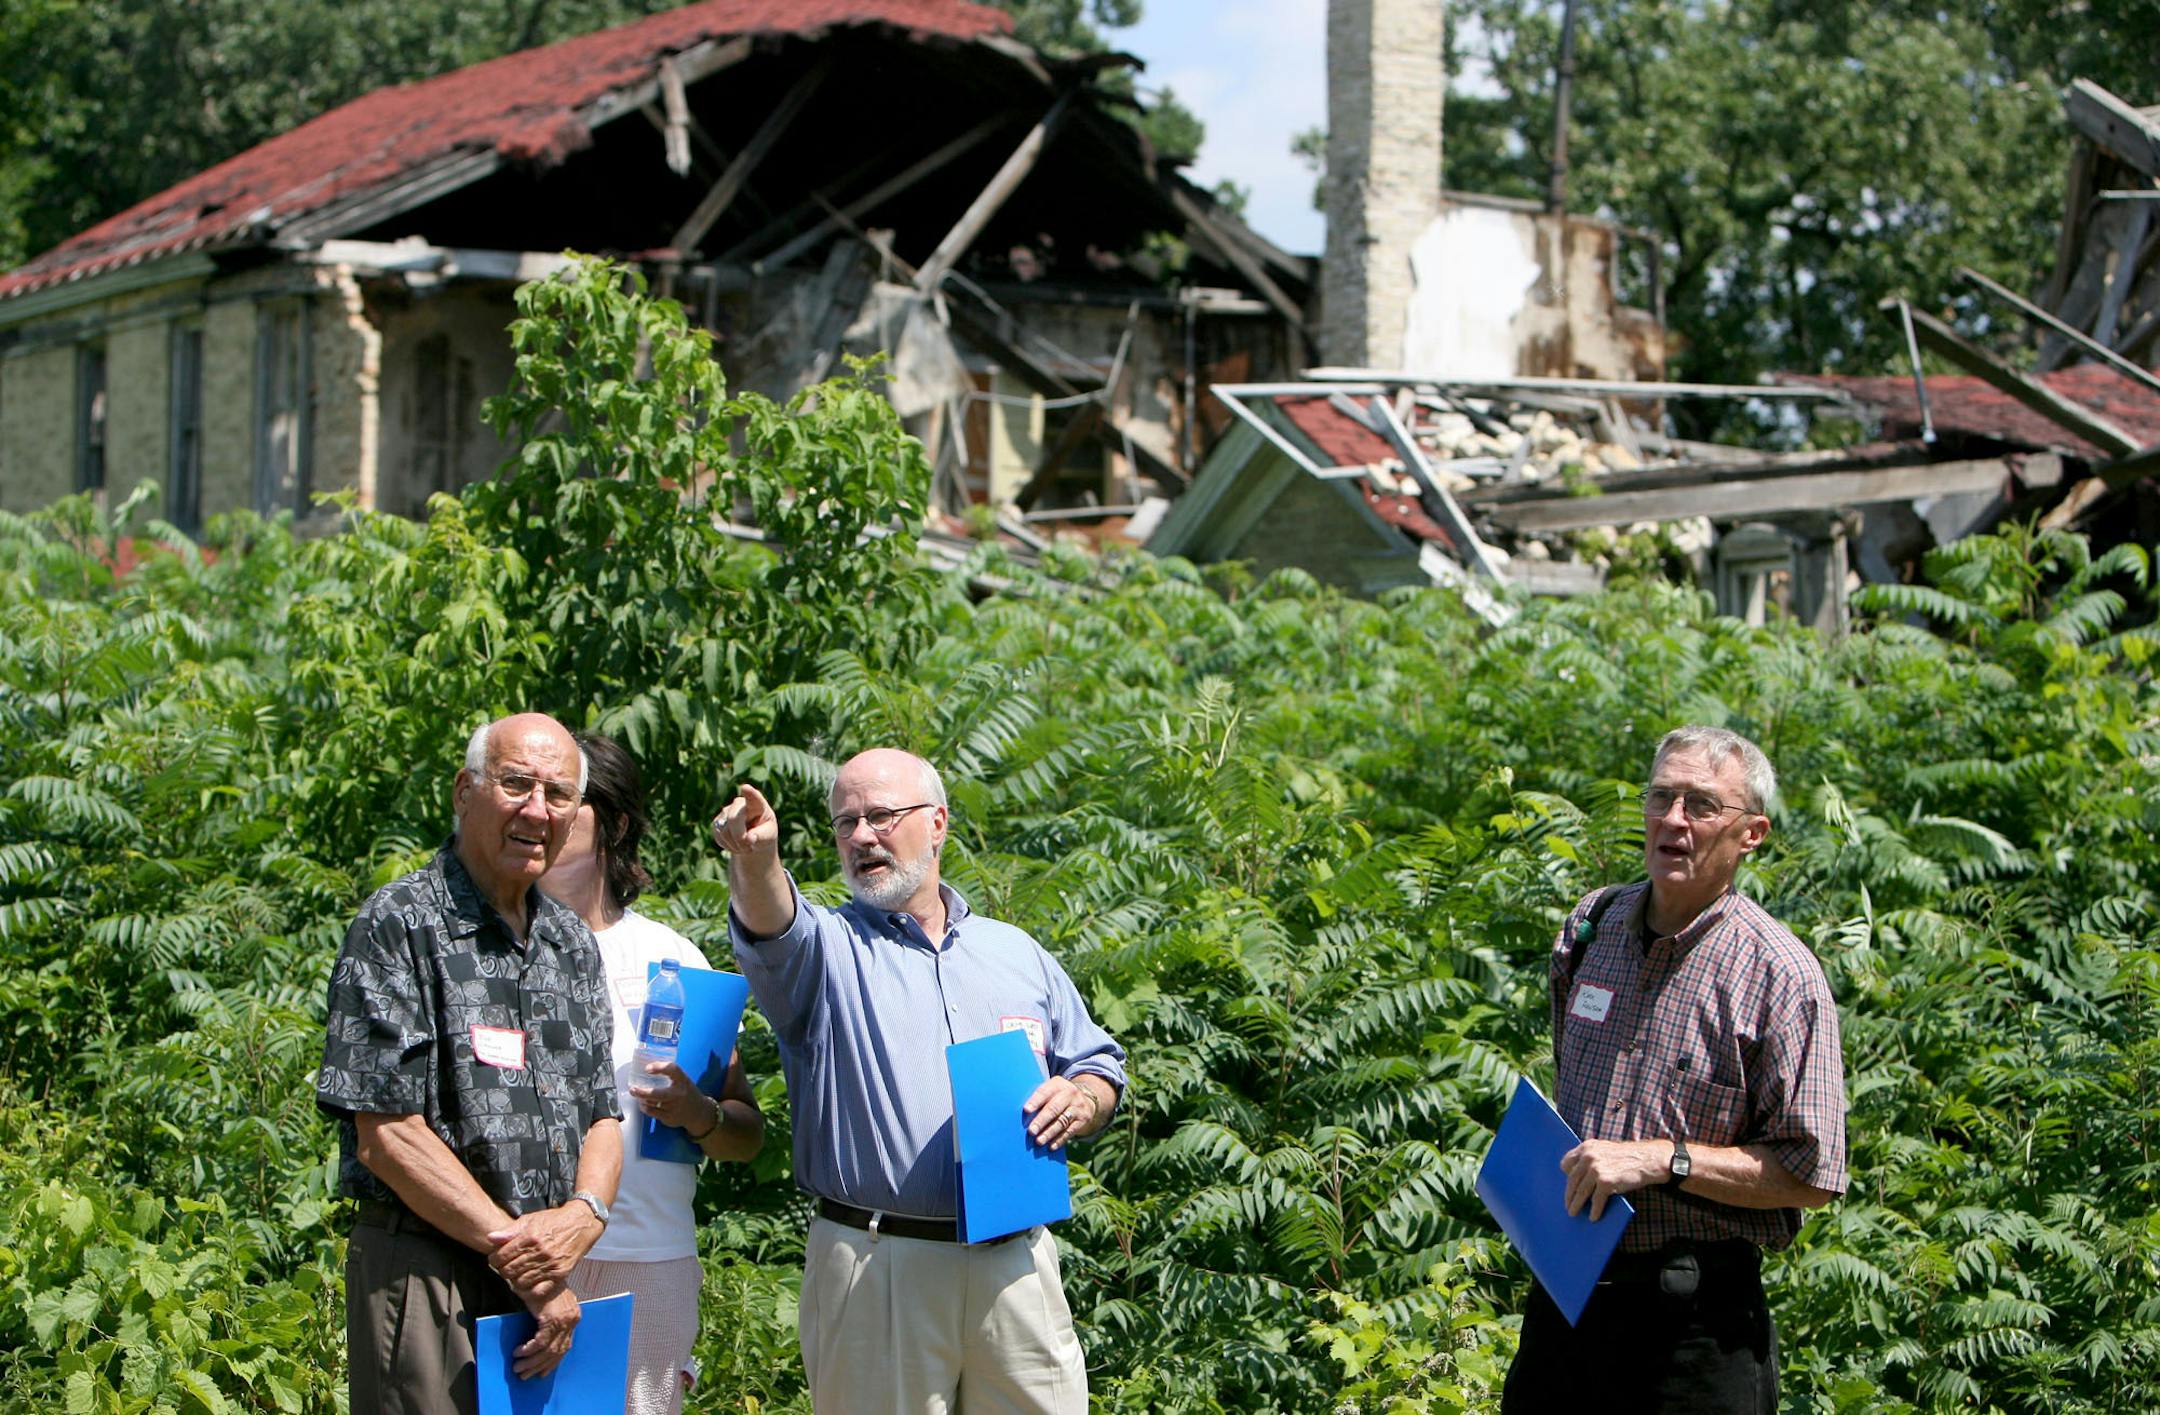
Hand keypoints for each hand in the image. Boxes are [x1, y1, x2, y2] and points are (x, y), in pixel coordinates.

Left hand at [487, 1203, 602, 1291]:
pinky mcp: (560, 1273)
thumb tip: (491, 1238)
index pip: (501, 1256)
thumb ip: (510, 1230)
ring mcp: (550, 1264)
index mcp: (530, 1237)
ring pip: (520, 1282)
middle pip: (509, 1271)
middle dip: (503, 1270)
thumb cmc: (555, 1220)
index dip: (494, 1259)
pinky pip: (538, 1289)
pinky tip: (528, 1280)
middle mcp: (540, 1251)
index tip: (496, 1259)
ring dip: (515, 1279)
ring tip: (517, 1272)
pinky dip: (530, 1288)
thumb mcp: (530, 1219)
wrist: (581, 1223)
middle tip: (505, 1266)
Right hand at [513, 1283, 579, 1379]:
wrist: (537, 1270)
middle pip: (556, 1352)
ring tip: (518, 1368)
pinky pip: (540, 1343)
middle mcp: (572, 1320)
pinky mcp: (552, 1319)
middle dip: (539, 1367)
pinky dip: (528, 1350)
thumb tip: (540, 1344)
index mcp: (573, 1317)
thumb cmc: (540, 1287)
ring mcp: (564, 1320)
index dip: (552, 1362)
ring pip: (548, 1351)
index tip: (542, 1373)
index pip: (565, 1347)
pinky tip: (518, 1352)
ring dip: (531, 1362)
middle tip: (525, 1375)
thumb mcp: (548, 1306)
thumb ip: (548, 1322)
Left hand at [633, 1059, 716, 1134]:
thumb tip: (648, 1067)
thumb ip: (670, 1075)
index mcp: (683, 1081)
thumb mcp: (683, 1081)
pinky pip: (651, 1112)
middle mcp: (678, 1094)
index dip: (659, 1067)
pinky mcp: (668, 1118)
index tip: (647, 1068)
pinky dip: (645, 1107)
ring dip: (641, 1099)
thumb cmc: (687, 1093)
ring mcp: (673, 1107)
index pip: (672, 1069)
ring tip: (637, 1094)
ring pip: (651, 1103)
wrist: (699, 1112)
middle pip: (656, 1093)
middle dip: (641, 1092)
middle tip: (633, 1088)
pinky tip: (643, 1104)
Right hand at [711, 784, 777, 857]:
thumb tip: (749, 838)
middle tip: (749, 848)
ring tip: (745, 846)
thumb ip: (761, 837)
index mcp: (757, 805)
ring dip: (735, 844)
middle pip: (734, 818)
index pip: (753, 797)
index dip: (749, 793)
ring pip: (725, 831)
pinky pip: (719, 837)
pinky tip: (736, 844)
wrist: (753, 840)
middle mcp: (740, 804)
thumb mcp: (769, 837)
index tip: (745, 788)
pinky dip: (728, 846)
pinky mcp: (717, 822)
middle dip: (740, 837)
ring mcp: (726, 811)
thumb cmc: (764, 834)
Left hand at [1022, 1075, 1098, 1150]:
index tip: (1026, 1110)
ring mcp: (1078, 1106)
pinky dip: (1060, 1139)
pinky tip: (1051, 1146)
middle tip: (1031, 1131)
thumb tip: (1022, 1115)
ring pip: (1062, 1121)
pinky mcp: (1083, 1119)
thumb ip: (1039, 1099)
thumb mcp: (1051, 1091)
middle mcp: (1070, 1093)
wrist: (1086, 1100)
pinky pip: (1070, 1131)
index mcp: (1058, 1084)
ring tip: (1039, 1141)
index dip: (1035, 1101)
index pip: (1045, 1092)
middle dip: (1041, 1120)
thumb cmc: (1058, 1097)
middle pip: (1054, 1108)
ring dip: (1049, 1132)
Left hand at [1560, 1139, 1674, 1220]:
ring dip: (1576, 1205)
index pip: (1566, 1162)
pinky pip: (1596, 1200)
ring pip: (1581, 1192)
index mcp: (1586, 1147)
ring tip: (1573, 1212)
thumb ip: (1591, 1157)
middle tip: (1568, 1205)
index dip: (1566, 1175)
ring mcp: (1596, 1169)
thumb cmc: (1628, 1157)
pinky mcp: (1605, 1182)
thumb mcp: (1605, 1150)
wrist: (1648, 1159)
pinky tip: (1593, 1216)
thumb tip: (1579, 1177)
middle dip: (1569, 1194)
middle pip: (1572, 1180)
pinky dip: (1594, 1210)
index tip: (1567, 1185)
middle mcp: (1588, 1156)